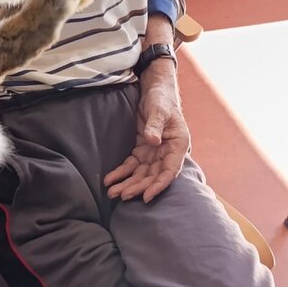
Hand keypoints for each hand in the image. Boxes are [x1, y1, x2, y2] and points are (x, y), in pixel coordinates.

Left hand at [103, 66, 190, 202]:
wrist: (154, 90)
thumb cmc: (162, 98)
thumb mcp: (159, 109)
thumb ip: (156, 125)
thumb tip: (153, 141)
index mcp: (178, 145)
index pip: (170, 171)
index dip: (159, 185)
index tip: (147, 196)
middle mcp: (167, 153)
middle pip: (153, 176)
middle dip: (137, 187)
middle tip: (121, 195)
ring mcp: (154, 153)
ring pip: (141, 174)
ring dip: (127, 184)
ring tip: (111, 194)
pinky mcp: (142, 151)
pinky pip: (131, 166)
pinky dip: (121, 173)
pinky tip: (109, 180)